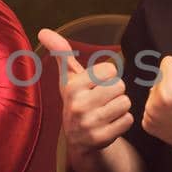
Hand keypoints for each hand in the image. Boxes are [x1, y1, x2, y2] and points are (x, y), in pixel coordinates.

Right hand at [37, 28, 131, 152]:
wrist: (77, 140)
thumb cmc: (76, 100)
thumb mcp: (68, 78)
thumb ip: (61, 53)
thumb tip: (43, 31)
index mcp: (72, 87)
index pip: (110, 70)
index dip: (106, 77)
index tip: (95, 87)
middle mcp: (78, 105)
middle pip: (120, 86)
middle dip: (114, 93)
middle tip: (101, 101)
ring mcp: (90, 124)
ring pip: (125, 103)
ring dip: (119, 108)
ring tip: (105, 112)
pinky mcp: (102, 139)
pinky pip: (128, 120)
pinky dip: (122, 122)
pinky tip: (109, 124)